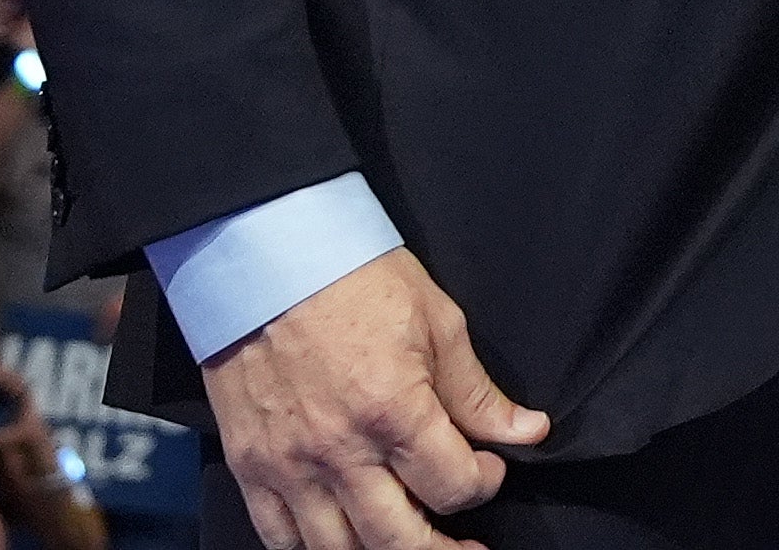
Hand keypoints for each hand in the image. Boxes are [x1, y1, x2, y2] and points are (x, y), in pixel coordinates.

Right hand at [201, 248, 545, 549]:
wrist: (267, 257)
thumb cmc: (354, 279)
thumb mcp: (438, 322)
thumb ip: (477, 392)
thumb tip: (528, 430)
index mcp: (394, 411)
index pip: (453, 485)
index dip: (484, 482)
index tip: (489, 466)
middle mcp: (340, 451)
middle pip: (398, 539)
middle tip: (464, 547)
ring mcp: (289, 466)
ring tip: (407, 542)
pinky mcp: (250, 467)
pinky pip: (279, 536)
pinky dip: (312, 548)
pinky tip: (341, 539)